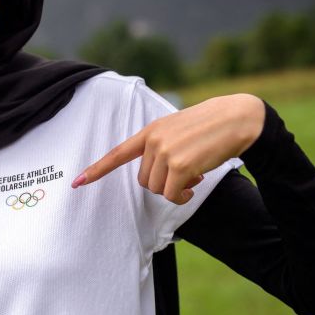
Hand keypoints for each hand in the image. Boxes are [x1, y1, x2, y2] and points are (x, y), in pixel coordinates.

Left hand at [72, 94, 264, 204]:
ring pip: (156, 189)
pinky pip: (171, 194)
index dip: (97, 169)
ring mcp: (164, 152)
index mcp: (150, 132)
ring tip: (194, 173)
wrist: (237, 119)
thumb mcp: (177, 130)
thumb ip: (160, 147)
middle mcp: (153, 141)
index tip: (77, 182)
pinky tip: (196, 182)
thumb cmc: (209, 127)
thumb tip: (156, 179)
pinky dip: (182, 195)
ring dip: (174, 189)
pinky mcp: (179, 165)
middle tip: (186, 173)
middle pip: (143, 180)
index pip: (118, 153)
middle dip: (162, 183)